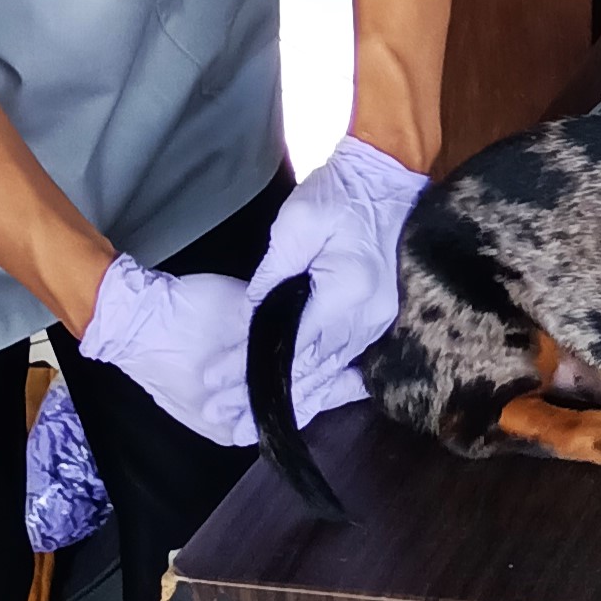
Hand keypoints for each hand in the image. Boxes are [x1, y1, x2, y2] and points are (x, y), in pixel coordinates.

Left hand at [80, 136, 427, 444]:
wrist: (388, 177)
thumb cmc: (340, 193)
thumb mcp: (298, 222)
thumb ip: (272, 274)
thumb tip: (249, 317)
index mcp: (348, 292)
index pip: (291, 343)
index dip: (249, 366)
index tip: (212, 381)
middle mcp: (367, 317)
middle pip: (309, 369)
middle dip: (261, 394)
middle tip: (218, 414)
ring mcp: (377, 322)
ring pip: (326, 373)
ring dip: (288, 397)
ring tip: (246, 423)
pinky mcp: (377, 319)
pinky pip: (342, 363)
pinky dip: (314, 384)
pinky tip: (293, 404)